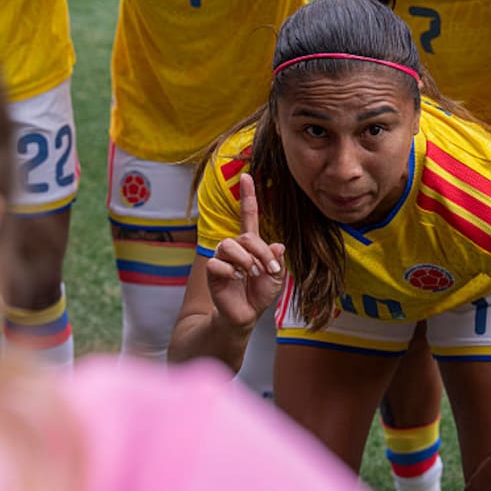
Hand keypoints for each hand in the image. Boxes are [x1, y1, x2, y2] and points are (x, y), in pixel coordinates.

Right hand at [205, 175, 285, 328]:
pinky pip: (219, 263)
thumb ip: (277, 260)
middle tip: (268, 269)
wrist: (244, 314)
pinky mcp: (212, 270)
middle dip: (261, 252)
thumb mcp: (276, 276)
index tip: (246, 175)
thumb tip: (277, 246)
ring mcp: (222, 257)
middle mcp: (234, 246)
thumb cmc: (258, 293)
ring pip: (229, 245)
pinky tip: (236, 279)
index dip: (248, 195)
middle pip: (246, 236)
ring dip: (246, 261)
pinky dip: (232, 273)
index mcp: (250, 243)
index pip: (248, 215)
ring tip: (251, 274)